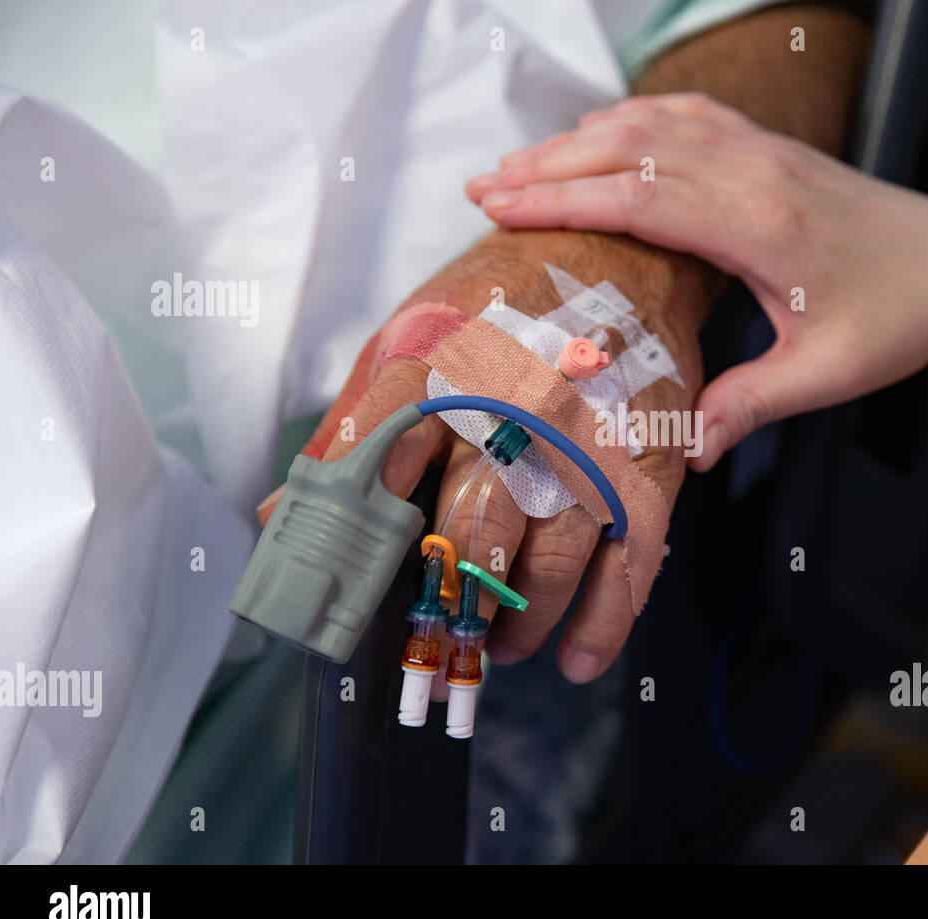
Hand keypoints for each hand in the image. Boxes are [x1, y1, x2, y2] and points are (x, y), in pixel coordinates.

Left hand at [258, 228, 709, 682]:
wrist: (623, 250)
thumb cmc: (504, 299)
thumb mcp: (413, 336)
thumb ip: (354, 426)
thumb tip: (281, 518)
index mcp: (448, 363)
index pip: (386, 460)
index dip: (356, 536)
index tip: (339, 595)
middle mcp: (521, 403)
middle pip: (476, 529)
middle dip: (449, 599)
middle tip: (436, 634)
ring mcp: (592, 439)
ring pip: (554, 558)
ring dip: (519, 620)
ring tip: (497, 645)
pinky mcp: (646, 462)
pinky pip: (631, 559)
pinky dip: (604, 622)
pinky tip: (576, 659)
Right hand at [468, 93, 927, 470]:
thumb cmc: (899, 319)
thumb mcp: (823, 373)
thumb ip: (748, 405)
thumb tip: (682, 449)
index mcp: (759, 223)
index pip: (637, 196)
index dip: (561, 199)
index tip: (497, 206)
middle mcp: (755, 171)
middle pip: (629, 148)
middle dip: (548, 166)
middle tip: (480, 186)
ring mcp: (765, 151)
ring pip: (654, 122)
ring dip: (582, 138)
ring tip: (522, 165)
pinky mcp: (775, 149)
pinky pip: (690, 116)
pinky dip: (635, 120)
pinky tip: (607, 133)